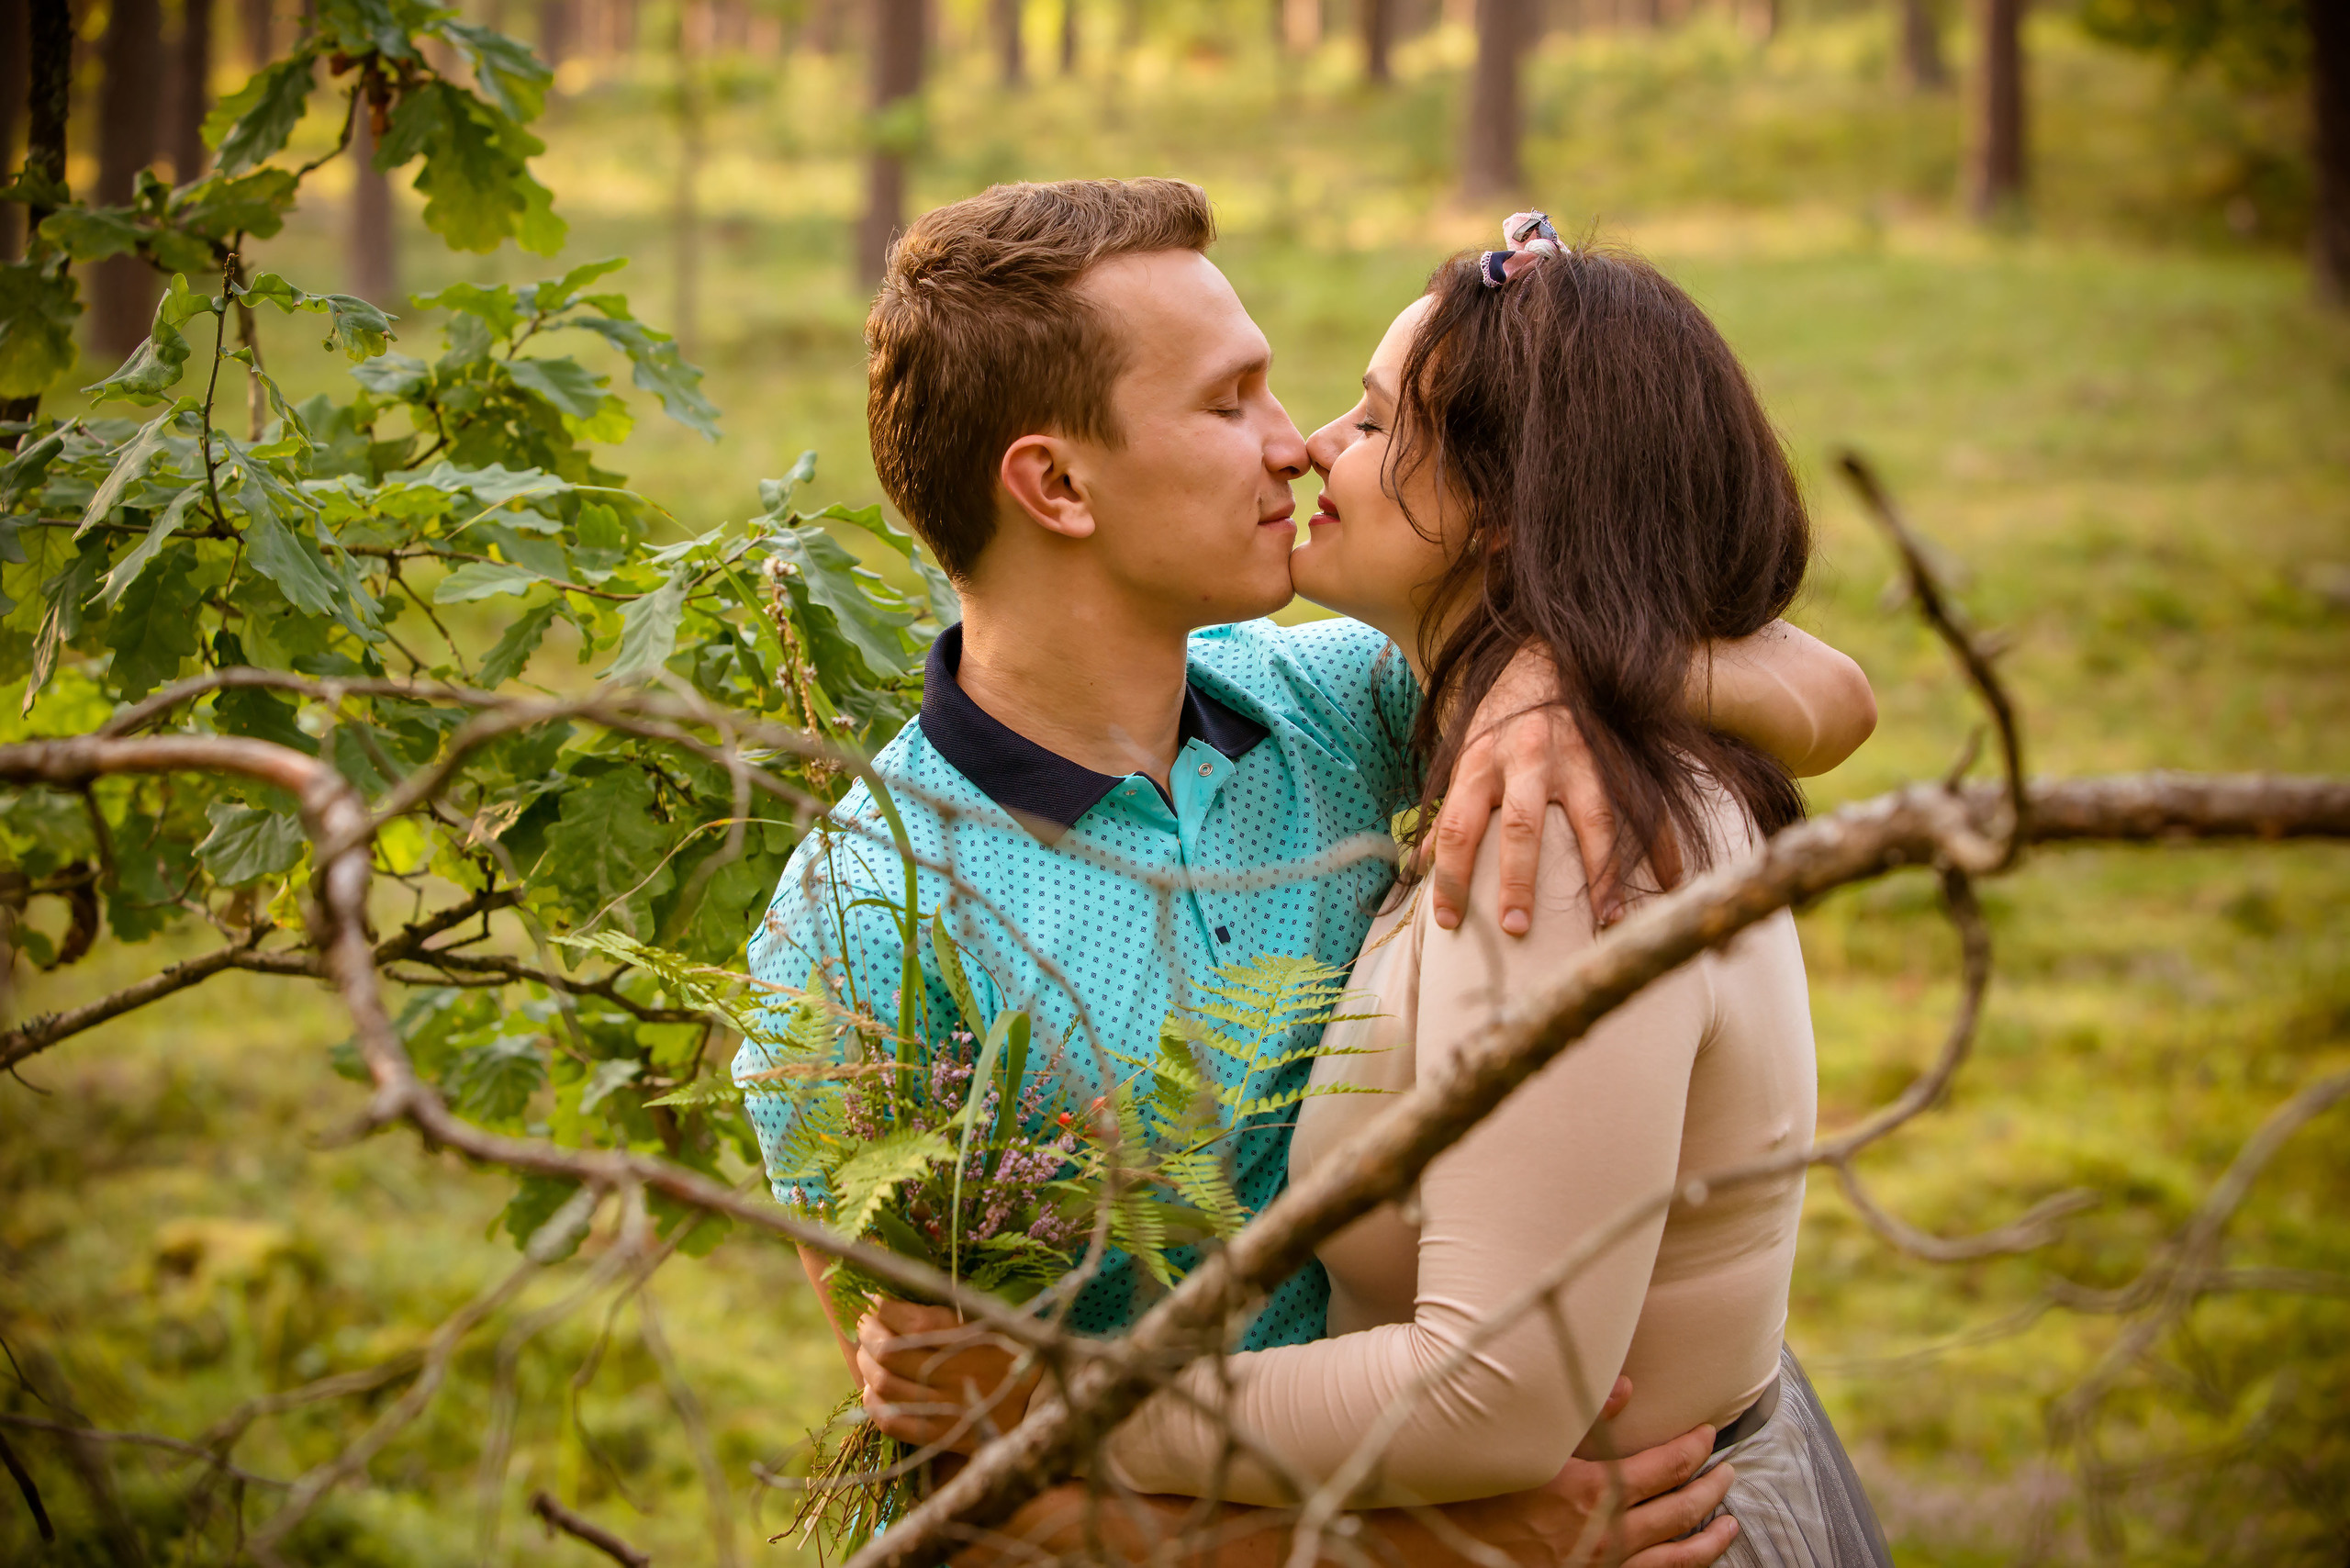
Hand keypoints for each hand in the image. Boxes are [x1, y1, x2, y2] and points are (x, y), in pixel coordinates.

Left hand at [855, 1298, 1041, 1454]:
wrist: (1041, 1404)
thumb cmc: (1012, 1351)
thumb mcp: (989, 1321)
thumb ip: (945, 1313)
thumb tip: (892, 1300)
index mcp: (973, 1340)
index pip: (915, 1322)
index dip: (885, 1309)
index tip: (876, 1300)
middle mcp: (958, 1374)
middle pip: (890, 1353)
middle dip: (869, 1333)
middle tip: (865, 1324)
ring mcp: (947, 1409)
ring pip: (886, 1385)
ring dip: (866, 1364)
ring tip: (866, 1352)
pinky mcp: (941, 1436)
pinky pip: (893, 1422)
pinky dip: (873, 1403)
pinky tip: (873, 1389)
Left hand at [1429, 649, 1680, 934]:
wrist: (1547, 659)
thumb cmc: (1500, 721)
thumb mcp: (1465, 757)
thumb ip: (1447, 812)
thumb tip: (1419, 866)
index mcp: (1481, 763)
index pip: (1457, 827)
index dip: (1450, 877)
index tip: (1449, 922)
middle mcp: (1526, 760)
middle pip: (1521, 825)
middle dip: (1518, 878)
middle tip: (1516, 927)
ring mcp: (1576, 758)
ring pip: (1592, 817)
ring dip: (1600, 871)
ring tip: (1607, 917)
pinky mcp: (1613, 758)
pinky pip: (1641, 804)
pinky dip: (1661, 844)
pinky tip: (1671, 881)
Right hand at [1433, 1384, 1737, 1567]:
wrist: (1443, 1550)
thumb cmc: (1480, 1492)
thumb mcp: (1530, 1444)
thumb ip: (1582, 1414)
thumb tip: (1629, 1387)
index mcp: (1595, 1493)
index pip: (1667, 1467)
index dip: (1694, 1449)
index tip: (1708, 1433)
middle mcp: (1608, 1537)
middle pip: (1680, 1512)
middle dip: (1710, 1490)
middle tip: (1730, 1473)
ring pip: (1675, 1559)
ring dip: (1708, 1540)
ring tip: (1730, 1526)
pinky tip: (1685, 1563)